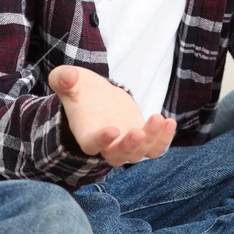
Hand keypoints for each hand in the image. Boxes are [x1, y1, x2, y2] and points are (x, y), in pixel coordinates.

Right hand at [51, 65, 176, 165]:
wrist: (97, 97)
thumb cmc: (80, 90)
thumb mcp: (68, 80)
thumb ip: (63, 79)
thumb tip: (66, 76)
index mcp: (85, 134)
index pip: (91, 145)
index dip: (101, 140)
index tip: (112, 129)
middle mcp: (106, 145)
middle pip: (118, 156)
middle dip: (130, 146)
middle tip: (138, 131)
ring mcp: (126, 144)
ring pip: (140, 153)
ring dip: (152, 140)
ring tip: (159, 119)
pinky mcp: (142, 138)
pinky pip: (155, 148)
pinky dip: (164, 139)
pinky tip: (170, 122)